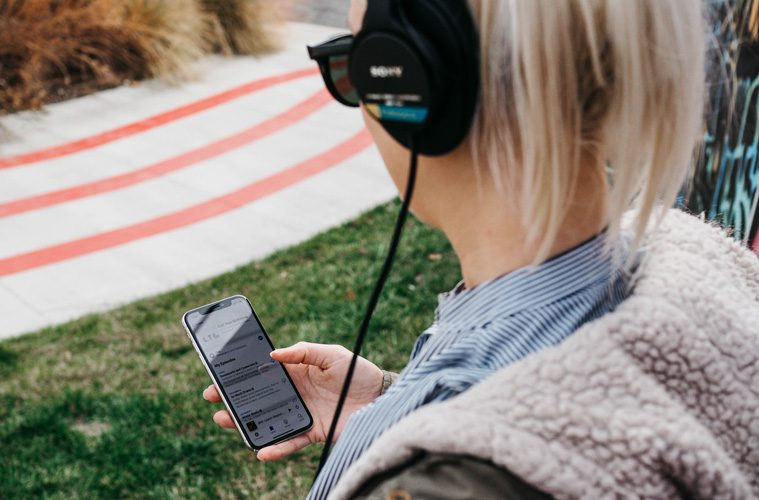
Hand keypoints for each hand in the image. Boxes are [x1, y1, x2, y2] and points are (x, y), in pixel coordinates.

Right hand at [202, 341, 382, 460]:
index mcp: (296, 371)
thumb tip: (272, 355)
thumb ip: (303, 352)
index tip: (219, 373)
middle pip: (258, 397)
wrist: (382, 397)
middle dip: (233, 397)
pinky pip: (290, 441)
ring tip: (225, 421)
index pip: (262, 372)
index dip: (241, 373)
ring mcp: (301, 413)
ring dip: (246, 423)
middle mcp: (295, 393)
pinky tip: (261, 450)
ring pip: (267, 420)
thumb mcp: (332, 354)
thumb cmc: (358, 371)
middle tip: (212, 398)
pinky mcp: (312, 432)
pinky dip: (276, 448)